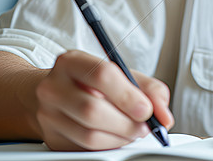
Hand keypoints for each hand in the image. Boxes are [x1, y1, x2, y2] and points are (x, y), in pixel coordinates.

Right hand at [34, 50, 173, 150]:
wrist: (53, 92)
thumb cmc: (91, 81)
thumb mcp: (120, 74)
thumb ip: (148, 88)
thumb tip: (164, 115)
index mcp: (71, 62)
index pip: (101, 75)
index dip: (128, 96)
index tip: (147, 109)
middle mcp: (54, 87)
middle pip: (93, 110)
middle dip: (127, 123)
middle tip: (144, 125)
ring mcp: (48, 115)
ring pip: (90, 136)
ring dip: (121, 138)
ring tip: (133, 131)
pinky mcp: (52, 138)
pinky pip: (86, 150)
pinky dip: (109, 146)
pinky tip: (116, 136)